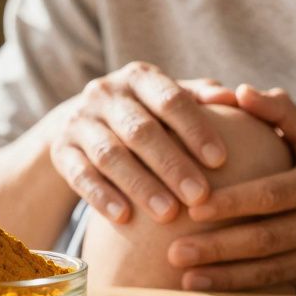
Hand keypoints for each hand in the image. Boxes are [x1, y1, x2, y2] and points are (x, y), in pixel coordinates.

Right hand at [49, 62, 235, 224]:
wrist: (82, 124)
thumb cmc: (145, 113)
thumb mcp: (169, 99)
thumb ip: (201, 97)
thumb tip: (234, 96)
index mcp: (139, 76)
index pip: (170, 99)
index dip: (195, 129)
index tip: (221, 161)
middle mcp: (105, 93)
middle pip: (140, 130)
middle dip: (171, 164)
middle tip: (200, 196)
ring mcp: (79, 121)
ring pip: (109, 155)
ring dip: (140, 185)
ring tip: (169, 214)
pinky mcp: (61, 151)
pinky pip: (80, 175)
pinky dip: (101, 196)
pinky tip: (124, 219)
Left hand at [166, 85, 295, 290]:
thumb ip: (277, 110)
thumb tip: (239, 91)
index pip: (273, 193)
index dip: (234, 203)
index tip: (193, 208)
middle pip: (268, 237)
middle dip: (219, 247)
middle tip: (174, 252)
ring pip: (270, 268)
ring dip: (224, 275)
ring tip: (181, 276)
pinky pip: (275, 284)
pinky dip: (238, 287)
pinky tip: (203, 286)